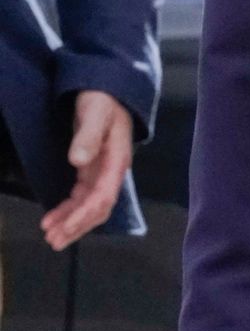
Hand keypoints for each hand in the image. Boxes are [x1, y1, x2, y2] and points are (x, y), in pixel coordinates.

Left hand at [41, 90, 132, 250]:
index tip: (63, 228)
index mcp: (117, 160)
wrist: (107, 89)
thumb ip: (88, 136)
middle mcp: (112, 171)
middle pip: (98, 208)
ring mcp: (102, 171)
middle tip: (53, 240)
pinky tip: (55, 218)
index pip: (103, 196)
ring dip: (72, 222)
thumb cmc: (103, 100)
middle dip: (77, 226)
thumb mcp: (95, 113)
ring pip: (90, 206)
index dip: (83, 215)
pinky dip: (69, 210)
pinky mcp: (92, 170)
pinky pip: (82, 197)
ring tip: (51, 236)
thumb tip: (78, 160)